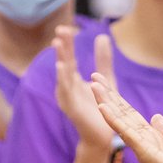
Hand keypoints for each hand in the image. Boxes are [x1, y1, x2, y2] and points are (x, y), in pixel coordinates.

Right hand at [56, 25, 115, 151]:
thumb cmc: (102, 107)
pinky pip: (65, 91)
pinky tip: (61, 66)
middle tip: (60, 29)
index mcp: (73, 80)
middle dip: (62, 47)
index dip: (67, 43)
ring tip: (57, 43)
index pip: (69, 58)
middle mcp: (67, 87)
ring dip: (59, 58)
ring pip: (62, 75)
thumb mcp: (106, 79)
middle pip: (64, 63)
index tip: (66, 27)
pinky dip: (62, 78)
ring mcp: (67, 98)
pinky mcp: (71, 108)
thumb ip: (103, 59)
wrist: (102, 135)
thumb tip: (102, 36)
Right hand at [90, 75, 162, 162]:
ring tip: (93, 85)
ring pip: (119, 119)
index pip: (130, 114)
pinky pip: (126, 132)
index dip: (118, 99)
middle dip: (107, 94)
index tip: (106, 83)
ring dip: (105, 101)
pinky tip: (103, 107)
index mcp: (150, 137)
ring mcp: (140, 145)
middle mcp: (141, 140)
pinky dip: (114, 119)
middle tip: (93, 77)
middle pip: (121, 113)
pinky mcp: (144, 151)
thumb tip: (156, 117)